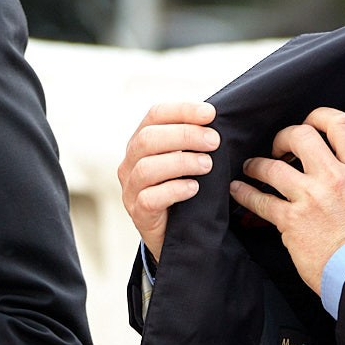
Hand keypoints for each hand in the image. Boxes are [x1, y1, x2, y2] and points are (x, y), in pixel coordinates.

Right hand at [117, 100, 219, 259]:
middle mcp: (130, 162)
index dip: (182, 110)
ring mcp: (130, 189)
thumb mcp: (182, 159)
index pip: (155, 115)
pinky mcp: (138, 213)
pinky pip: (150, 198)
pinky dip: (174, 190)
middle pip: (148, 139)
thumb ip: (191, 139)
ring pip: (146, 168)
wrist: (171, 233)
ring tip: (207, 165)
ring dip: (182, 162)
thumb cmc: (180, 188)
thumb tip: (214, 116)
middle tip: (214, 141)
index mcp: (141, 142)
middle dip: (185, 135)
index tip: (210, 113)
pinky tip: (194, 188)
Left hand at [229, 107, 344, 294]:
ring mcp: (312, 198)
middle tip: (278, 149)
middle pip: (301, 135)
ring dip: (256, 165)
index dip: (318, 115)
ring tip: (251, 168)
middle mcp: (335, 178)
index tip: (307, 123)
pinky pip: (259, 199)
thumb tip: (324, 154)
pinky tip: (239, 190)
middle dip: (283, 137)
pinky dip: (244, 192)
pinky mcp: (292, 220)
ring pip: (272, 167)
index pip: (339, 123)